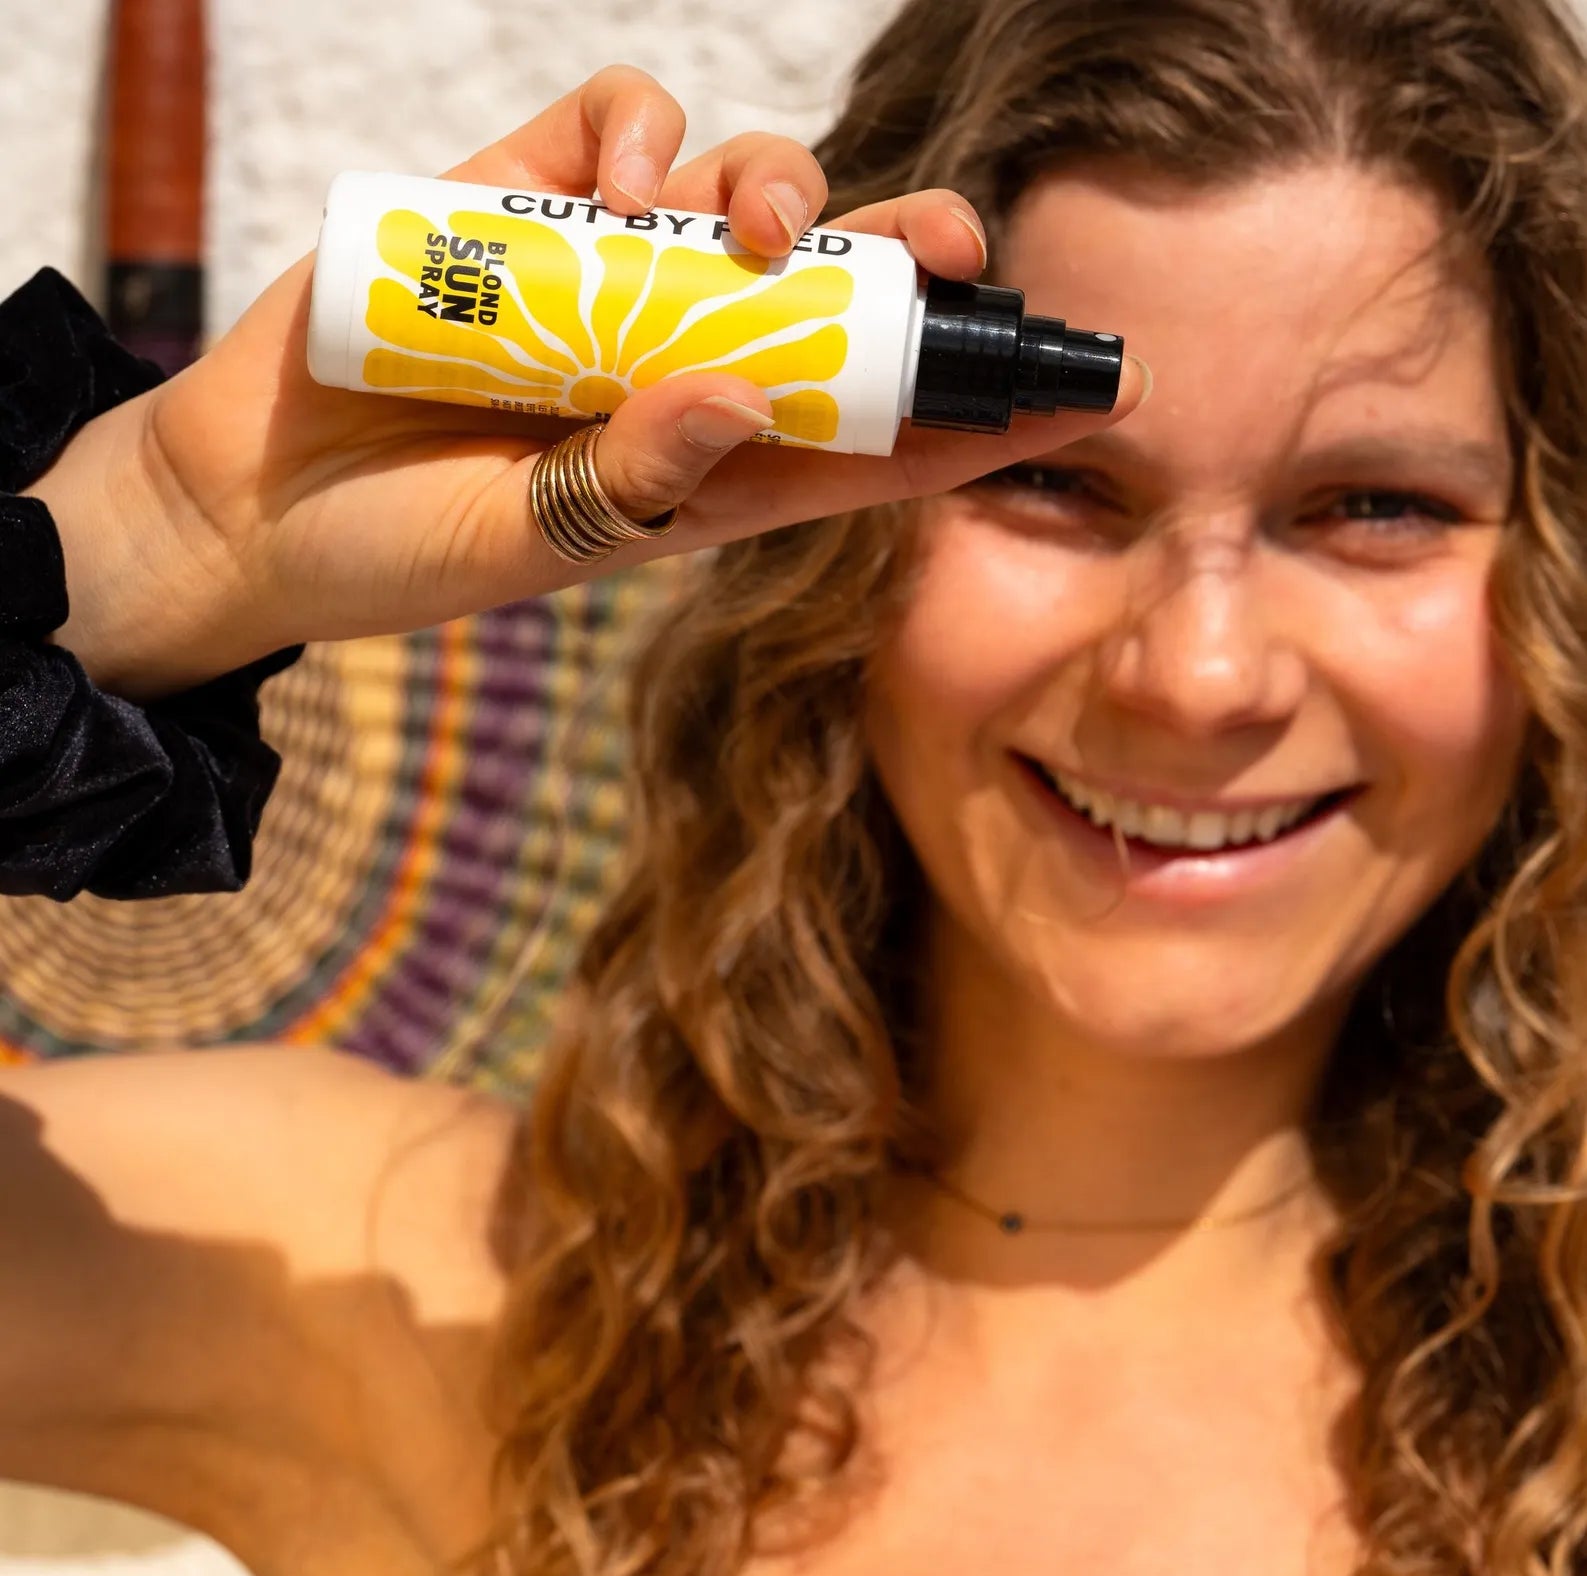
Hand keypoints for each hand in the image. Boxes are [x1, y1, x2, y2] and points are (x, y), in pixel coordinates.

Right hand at [26, 66, 1148, 697]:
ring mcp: (604, 280)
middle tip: (958, 244)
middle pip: (834, 290)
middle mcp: (678, 362)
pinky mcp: (523, 207)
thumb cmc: (406, 550)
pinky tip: (626, 182)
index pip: (871, 435)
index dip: (971, 413)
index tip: (1078, 399)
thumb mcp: (537, 542)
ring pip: (744, 190)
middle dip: (907, 259)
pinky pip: (622, 132)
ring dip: (779, 186)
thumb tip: (744, 389)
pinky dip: (641, 133)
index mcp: (712, 468)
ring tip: (757, 224)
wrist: (254, 503)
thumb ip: (637, 480)